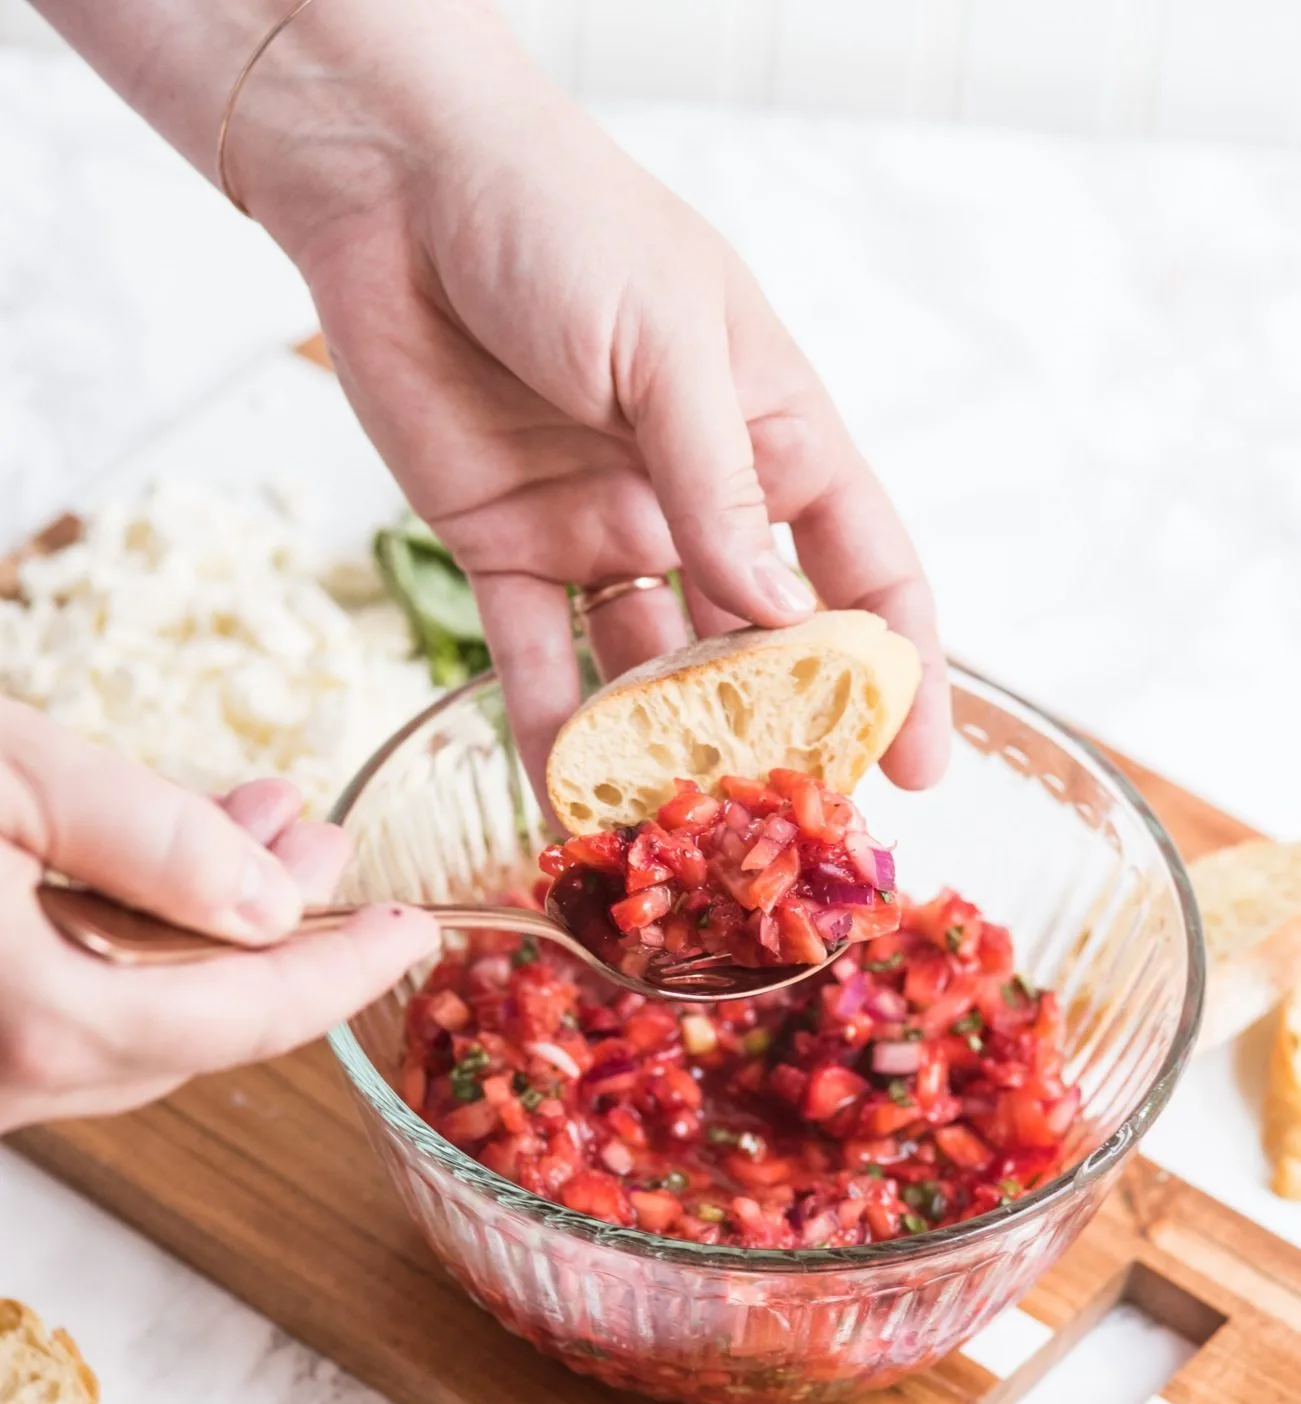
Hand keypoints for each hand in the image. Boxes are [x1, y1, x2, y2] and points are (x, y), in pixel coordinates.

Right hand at [0, 701, 440, 1132]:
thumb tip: (272, 901)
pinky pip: (77, 1016)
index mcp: (51, 1020)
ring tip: (247, 830)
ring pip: (140, 1022)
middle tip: (323, 846)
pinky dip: (133, 949)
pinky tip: (149, 867)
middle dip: (279, 932)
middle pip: (203, 1025)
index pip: (249, 1014)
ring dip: (206, 932)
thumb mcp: (10, 777)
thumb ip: (152, 839)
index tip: (411, 929)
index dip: (345, 969)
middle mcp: (18, 1081)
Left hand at [241, 4, 949, 799]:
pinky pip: (538, 661)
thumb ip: (719, 487)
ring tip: (683, 835)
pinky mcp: (506, 550)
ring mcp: (602, 531)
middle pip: (760, 642)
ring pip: (650, 670)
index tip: (917, 766)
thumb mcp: (666, 344)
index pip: (861, 568)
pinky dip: (553, 731)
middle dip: (780, 735)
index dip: (899, 667)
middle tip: (789, 829)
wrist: (393, 186)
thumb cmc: (559, 224)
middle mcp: (694, 497)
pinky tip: (573, 800)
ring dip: (666, 751)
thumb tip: (784, 623)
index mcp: (770, 434)